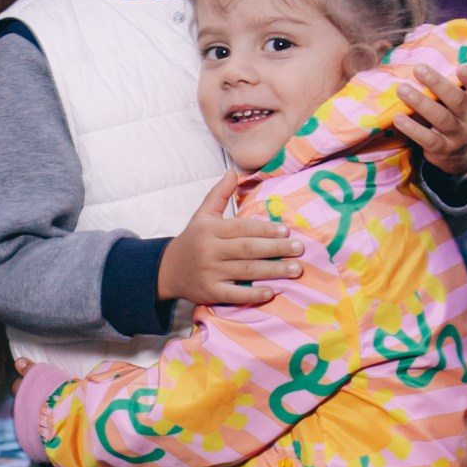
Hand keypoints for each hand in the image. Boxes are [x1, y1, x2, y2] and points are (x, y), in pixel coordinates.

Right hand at [156, 171, 306, 306]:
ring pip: (245, 271)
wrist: (167, 269)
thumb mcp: (202, 215)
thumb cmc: (192, 240)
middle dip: (276, 249)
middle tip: (299, 249)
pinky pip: (234, 294)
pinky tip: (271, 292)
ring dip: (273, 270)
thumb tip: (232, 171)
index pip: (242, 228)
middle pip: (248, 249)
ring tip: (295, 269)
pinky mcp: (209, 292)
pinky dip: (252, 295)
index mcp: (211, 230)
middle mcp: (210, 250)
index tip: (286, 231)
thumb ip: (218, 194)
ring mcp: (210, 272)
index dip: (265, 229)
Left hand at [398, 63, 466, 178]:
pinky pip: (427, 138)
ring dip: (420, 102)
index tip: (461, 68)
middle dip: (437, 84)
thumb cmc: (458, 119)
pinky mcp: (444, 150)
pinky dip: (412, 128)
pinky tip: (398, 118)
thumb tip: (431, 63)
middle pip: (457, 101)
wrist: (462, 157)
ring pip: (440, 118)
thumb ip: (456, 86)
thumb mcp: (463, 104)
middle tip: (419, 69)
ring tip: (402, 89)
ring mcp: (458, 137)